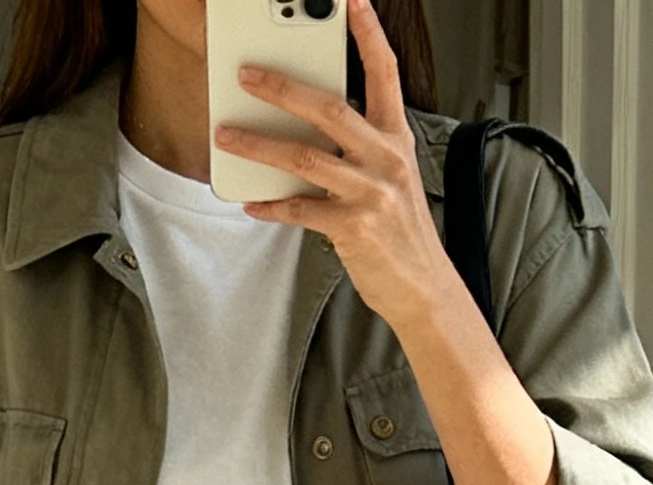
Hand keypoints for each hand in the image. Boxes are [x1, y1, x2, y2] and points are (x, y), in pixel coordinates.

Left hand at [214, 0, 452, 333]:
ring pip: (304, 157)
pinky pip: (300, 209)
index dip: (368, 35)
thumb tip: (308, 129)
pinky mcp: (353, 228)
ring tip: (229, 135)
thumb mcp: (393, 178)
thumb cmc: (402, 233)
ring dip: (259, 145)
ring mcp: (370, 193)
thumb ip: (361, 148)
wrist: (423, 289)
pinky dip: (272, 206)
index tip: (352, 2)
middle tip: (249, 74)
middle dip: (282, 88)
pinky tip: (253, 204)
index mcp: (397, 139)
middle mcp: (386, 159)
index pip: (385, 74)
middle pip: (329, 109)